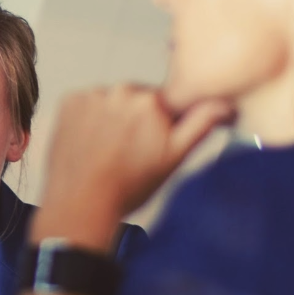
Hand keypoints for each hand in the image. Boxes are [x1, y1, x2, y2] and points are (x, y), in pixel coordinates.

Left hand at [39, 85, 232, 232]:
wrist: (81, 204)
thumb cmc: (127, 187)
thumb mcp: (174, 158)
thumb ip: (201, 124)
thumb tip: (224, 103)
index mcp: (152, 101)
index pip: (165, 102)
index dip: (161, 124)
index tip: (152, 142)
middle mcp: (121, 90)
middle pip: (136, 99)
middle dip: (136, 120)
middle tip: (128, 152)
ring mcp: (92, 95)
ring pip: (111, 101)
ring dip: (111, 118)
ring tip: (107, 151)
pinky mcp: (69, 102)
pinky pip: (86, 103)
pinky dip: (88, 118)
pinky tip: (89, 143)